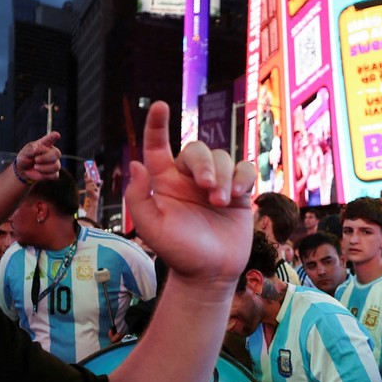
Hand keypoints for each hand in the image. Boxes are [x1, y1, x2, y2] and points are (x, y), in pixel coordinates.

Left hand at [15, 131, 61, 183]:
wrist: (24, 170)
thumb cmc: (25, 157)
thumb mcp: (24, 153)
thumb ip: (31, 150)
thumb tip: (39, 149)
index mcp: (45, 144)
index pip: (51, 139)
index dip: (54, 137)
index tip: (56, 135)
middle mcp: (52, 152)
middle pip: (56, 154)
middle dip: (46, 158)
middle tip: (36, 160)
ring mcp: (55, 163)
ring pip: (56, 166)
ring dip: (44, 168)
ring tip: (35, 166)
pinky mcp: (54, 173)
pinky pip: (54, 175)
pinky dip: (45, 175)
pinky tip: (39, 172)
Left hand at [125, 101, 255, 283]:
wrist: (209, 274)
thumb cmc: (178, 252)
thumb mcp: (152, 228)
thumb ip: (139, 197)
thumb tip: (137, 164)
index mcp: (164, 182)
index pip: (157, 146)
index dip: (157, 125)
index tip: (159, 107)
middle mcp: (189, 178)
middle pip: (197, 150)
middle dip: (204, 164)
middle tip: (209, 190)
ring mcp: (216, 183)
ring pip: (223, 157)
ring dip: (224, 177)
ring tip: (221, 203)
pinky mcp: (239, 193)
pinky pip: (245, 169)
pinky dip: (245, 176)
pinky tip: (241, 195)